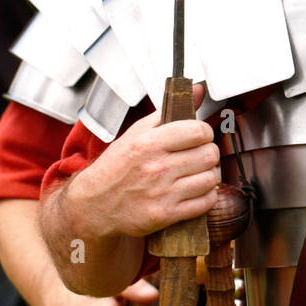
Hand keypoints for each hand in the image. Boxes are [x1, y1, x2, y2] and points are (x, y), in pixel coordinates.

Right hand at [69, 105, 220, 241]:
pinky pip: (205, 203)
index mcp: (149, 143)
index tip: (198, 137)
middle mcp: (156, 167)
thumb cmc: (116, 167)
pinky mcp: (166, 215)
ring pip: (210, 179)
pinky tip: (195, 191)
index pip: (199, 131)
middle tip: (198, 156)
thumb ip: (169, 110)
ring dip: (208, 175)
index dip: (204, 132)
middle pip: (209, 154)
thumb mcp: (137, 133)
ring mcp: (162, 193)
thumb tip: (197, 90)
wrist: (94, 205)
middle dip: (208, 153)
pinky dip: (206, 197)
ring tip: (196, 174)